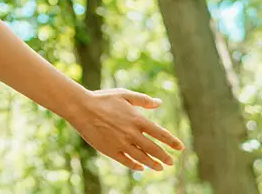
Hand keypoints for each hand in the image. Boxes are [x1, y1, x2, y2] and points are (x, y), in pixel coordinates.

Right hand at [67, 88, 184, 171]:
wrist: (81, 108)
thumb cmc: (103, 99)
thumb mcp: (124, 95)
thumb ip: (143, 100)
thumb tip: (159, 103)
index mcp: (138, 120)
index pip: (161, 134)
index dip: (172, 142)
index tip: (180, 148)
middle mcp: (132, 134)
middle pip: (153, 149)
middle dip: (164, 157)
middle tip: (171, 162)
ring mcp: (121, 144)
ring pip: (142, 158)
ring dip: (152, 164)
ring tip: (159, 168)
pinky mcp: (110, 150)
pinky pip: (126, 161)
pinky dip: (135, 166)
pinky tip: (140, 167)